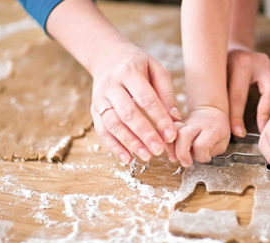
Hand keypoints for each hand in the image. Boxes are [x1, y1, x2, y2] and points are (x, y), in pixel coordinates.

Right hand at [90, 42, 181, 163]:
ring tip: (147, 156)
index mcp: (129, 72)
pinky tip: (128, 158)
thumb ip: (166, 93)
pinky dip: (114, 147)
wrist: (107, 56)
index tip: (171, 135)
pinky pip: (102, 131)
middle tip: (159, 150)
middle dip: (144, 134)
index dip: (159, 118)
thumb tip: (175, 119)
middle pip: (127, 113)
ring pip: (113, 124)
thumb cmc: (138, 65)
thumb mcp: (156, 69)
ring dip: (130, 143)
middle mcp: (111, 85)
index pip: (146, 99)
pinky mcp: (94, 109)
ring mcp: (100, 98)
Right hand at [172, 107, 230, 166]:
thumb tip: (195, 156)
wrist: (210, 111)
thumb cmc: (217, 130)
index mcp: (212, 129)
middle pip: (184, 135)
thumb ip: (212, 151)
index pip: (201, 145)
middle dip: (182, 153)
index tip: (206, 157)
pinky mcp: (176, 124)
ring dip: (171, 148)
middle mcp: (197, 124)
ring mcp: (185, 123)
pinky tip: (171, 151)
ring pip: (172, 132)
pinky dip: (166, 143)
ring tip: (175, 158)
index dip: (202, 156)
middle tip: (186, 162)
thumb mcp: (223, 142)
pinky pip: (166, 132)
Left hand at [227, 48, 269, 136]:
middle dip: (267, 113)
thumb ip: (222, 99)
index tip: (238, 133)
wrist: (233, 49)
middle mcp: (261, 62)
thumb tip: (229, 129)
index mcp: (241, 63)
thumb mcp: (217, 78)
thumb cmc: (222, 67)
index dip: (238, 117)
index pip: (239, 95)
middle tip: (263, 131)